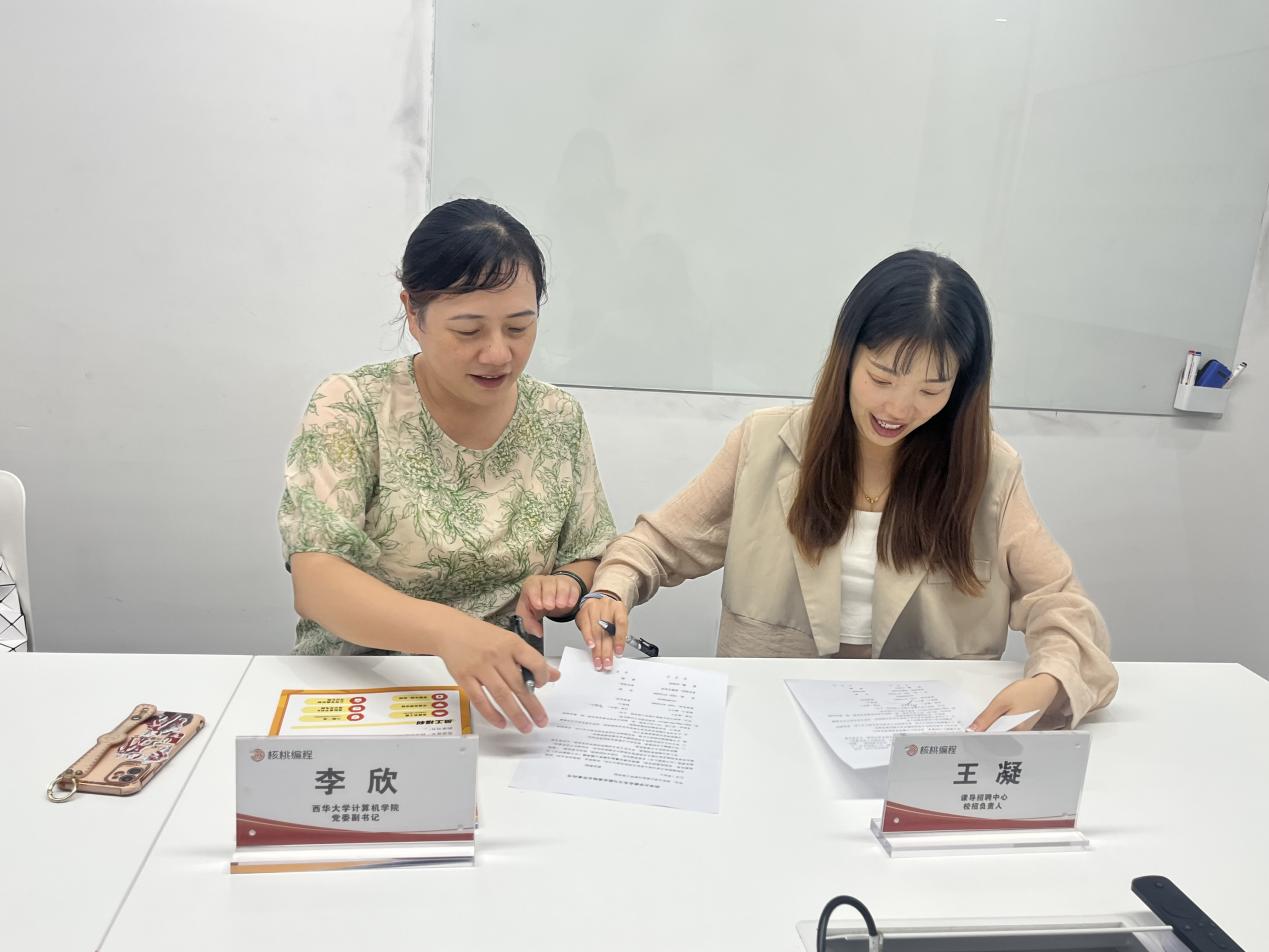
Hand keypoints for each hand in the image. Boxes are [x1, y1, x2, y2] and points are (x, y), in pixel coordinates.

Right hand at [433, 616, 559, 732]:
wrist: (450, 630)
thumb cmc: (482, 636)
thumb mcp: (509, 641)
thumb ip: (531, 659)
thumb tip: (554, 675)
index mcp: (512, 643)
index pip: (534, 663)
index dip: (542, 677)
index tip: (542, 687)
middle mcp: (497, 655)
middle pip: (519, 685)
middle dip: (533, 706)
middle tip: (541, 721)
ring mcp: (480, 667)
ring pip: (501, 695)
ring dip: (516, 714)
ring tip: (525, 727)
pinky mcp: (464, 677)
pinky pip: (480, 700)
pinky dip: (491, 714)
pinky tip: (501, 723)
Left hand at [513, 573, 581, 635]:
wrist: (552, 598)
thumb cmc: (538, 604)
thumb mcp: (528, 614)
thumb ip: (529, 624)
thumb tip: (538, 633)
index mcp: (531, 585)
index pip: (532, 586)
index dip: (535, 595)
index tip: (539, 606)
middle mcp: (544, 580)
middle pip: (548, 584)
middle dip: (549, 596)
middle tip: (550, 606)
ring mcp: (558, 581)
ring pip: (561, 584)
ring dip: (561, 596)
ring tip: (560, 605)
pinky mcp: (570, 585)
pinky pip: (573, 589)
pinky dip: (572, 597)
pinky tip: (568, 604)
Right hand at [576, 592, 627, 671]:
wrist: (598, 603)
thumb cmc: (609, 615)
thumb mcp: (617, 622)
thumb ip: (617, 635)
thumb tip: (616, 653)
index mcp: (619, 608)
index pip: (621, 624)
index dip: (620, 639)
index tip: (618, 653)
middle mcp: (607, 606)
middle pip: (607, 631)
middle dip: (607, 650)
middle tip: (607, 663)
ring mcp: (594, 607)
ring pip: (596, 631)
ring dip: (597, 649)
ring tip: (599, 661)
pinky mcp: (583, 612)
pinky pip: (585, 627)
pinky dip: (588, 638)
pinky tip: (591, 647)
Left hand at [968, 674, 1063, 731]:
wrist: (1043, 688)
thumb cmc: (1025, 692)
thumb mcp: (1000, 702)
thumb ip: (986, 718)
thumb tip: (972, 731)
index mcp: (1013, 730)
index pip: (990, 740)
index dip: (977, 737)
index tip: (966, 735)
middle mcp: (1019, 735)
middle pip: (995, 740)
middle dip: (983, 735)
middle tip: (971, 730)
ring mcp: (1021, 733)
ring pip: (1000, 736)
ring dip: (990, 731)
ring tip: (981, 726)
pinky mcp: (1021, 729)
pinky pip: (1005, 732)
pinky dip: (997, 728)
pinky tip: (993, 722)